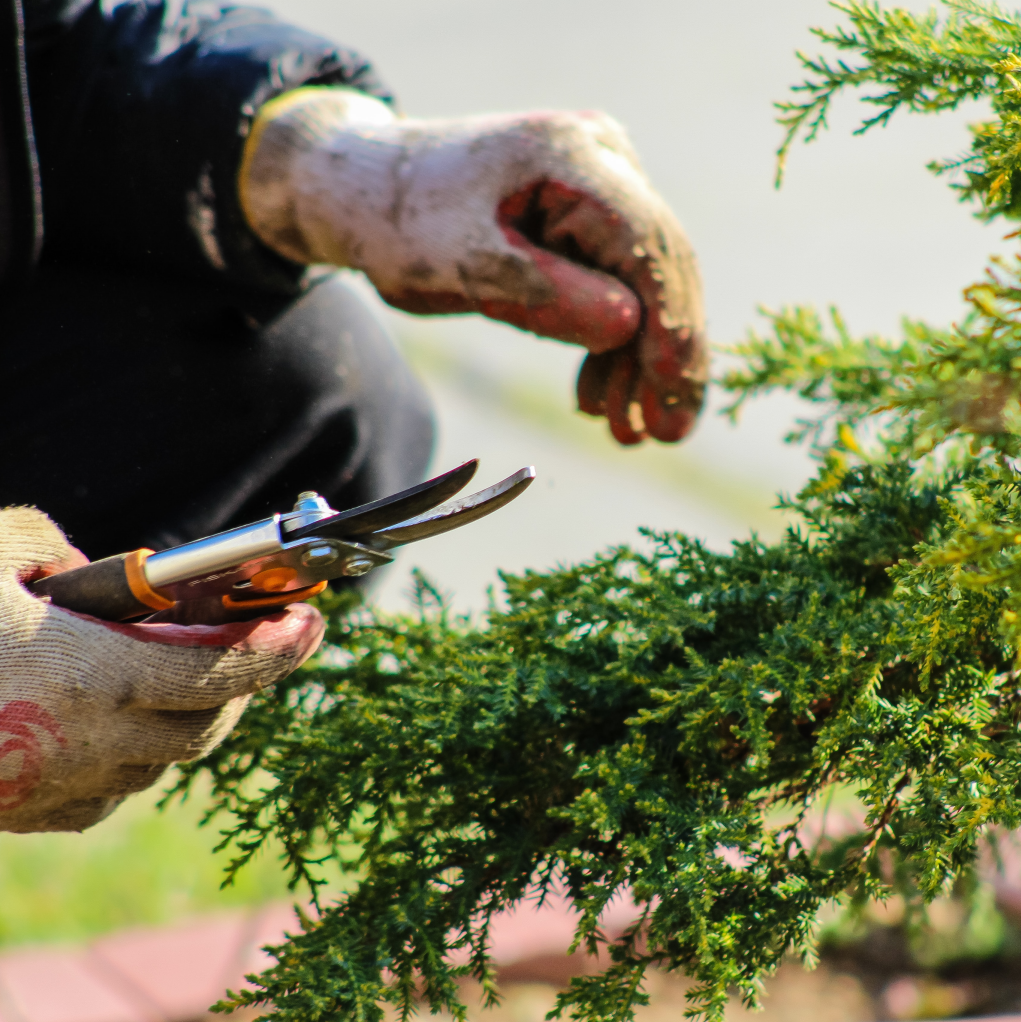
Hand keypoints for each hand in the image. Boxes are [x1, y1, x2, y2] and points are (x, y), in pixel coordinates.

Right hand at [0, 507, 323, 832]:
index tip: (313, 621)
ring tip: (193, 671)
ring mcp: (55, 788)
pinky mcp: (22, 814)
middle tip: (260, 640)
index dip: (279, 648)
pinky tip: (122, 719)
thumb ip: (53, 547)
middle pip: (208, 725)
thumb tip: (90, 571)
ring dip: (192, 718)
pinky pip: (111, 792)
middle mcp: (88, 744)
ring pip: (163, 763)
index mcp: (92, 676)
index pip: (223, 671)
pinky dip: (137, 756)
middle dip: (244, 683)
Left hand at [240, 88, 706, 444]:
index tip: (675, 393)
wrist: (368, 191)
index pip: (646, 243)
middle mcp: (601, 160)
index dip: (671, 323)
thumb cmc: (404, 222)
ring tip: (628, 432)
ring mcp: (599, 186)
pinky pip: (615, 283)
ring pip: (642, 283)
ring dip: (637, 361)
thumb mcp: (463, 266)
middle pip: (658, 266)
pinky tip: (600, 396)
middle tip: (665, 434)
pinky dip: (609, 344)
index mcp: (571, 156)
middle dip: (664, 356)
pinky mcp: (586, 217)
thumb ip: (545, 295)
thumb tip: (630, 328)